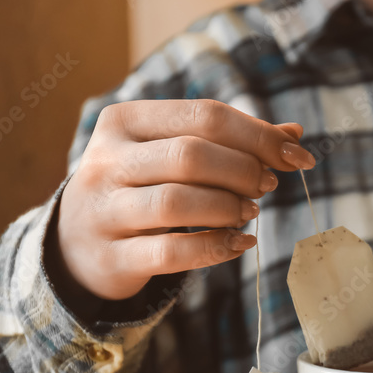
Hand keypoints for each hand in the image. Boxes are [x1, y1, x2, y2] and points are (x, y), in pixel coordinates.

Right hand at [55, 99, 315, 301]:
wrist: (76, 244)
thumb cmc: (139, 188)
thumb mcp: (170, 154)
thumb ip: (229, 141)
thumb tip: (294, 133)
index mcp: (124, 121)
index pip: (203, 116)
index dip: (258, 135)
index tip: (296, 155)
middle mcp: (106, 161)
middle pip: (190, 156)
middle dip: (242, 170)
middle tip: (267, 185)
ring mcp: (104, 211)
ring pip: (176, 203)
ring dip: (227, 208)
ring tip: (250, 212)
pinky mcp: (111, 257)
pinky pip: (171, 253)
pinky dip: (215, 248)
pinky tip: (241, 243)